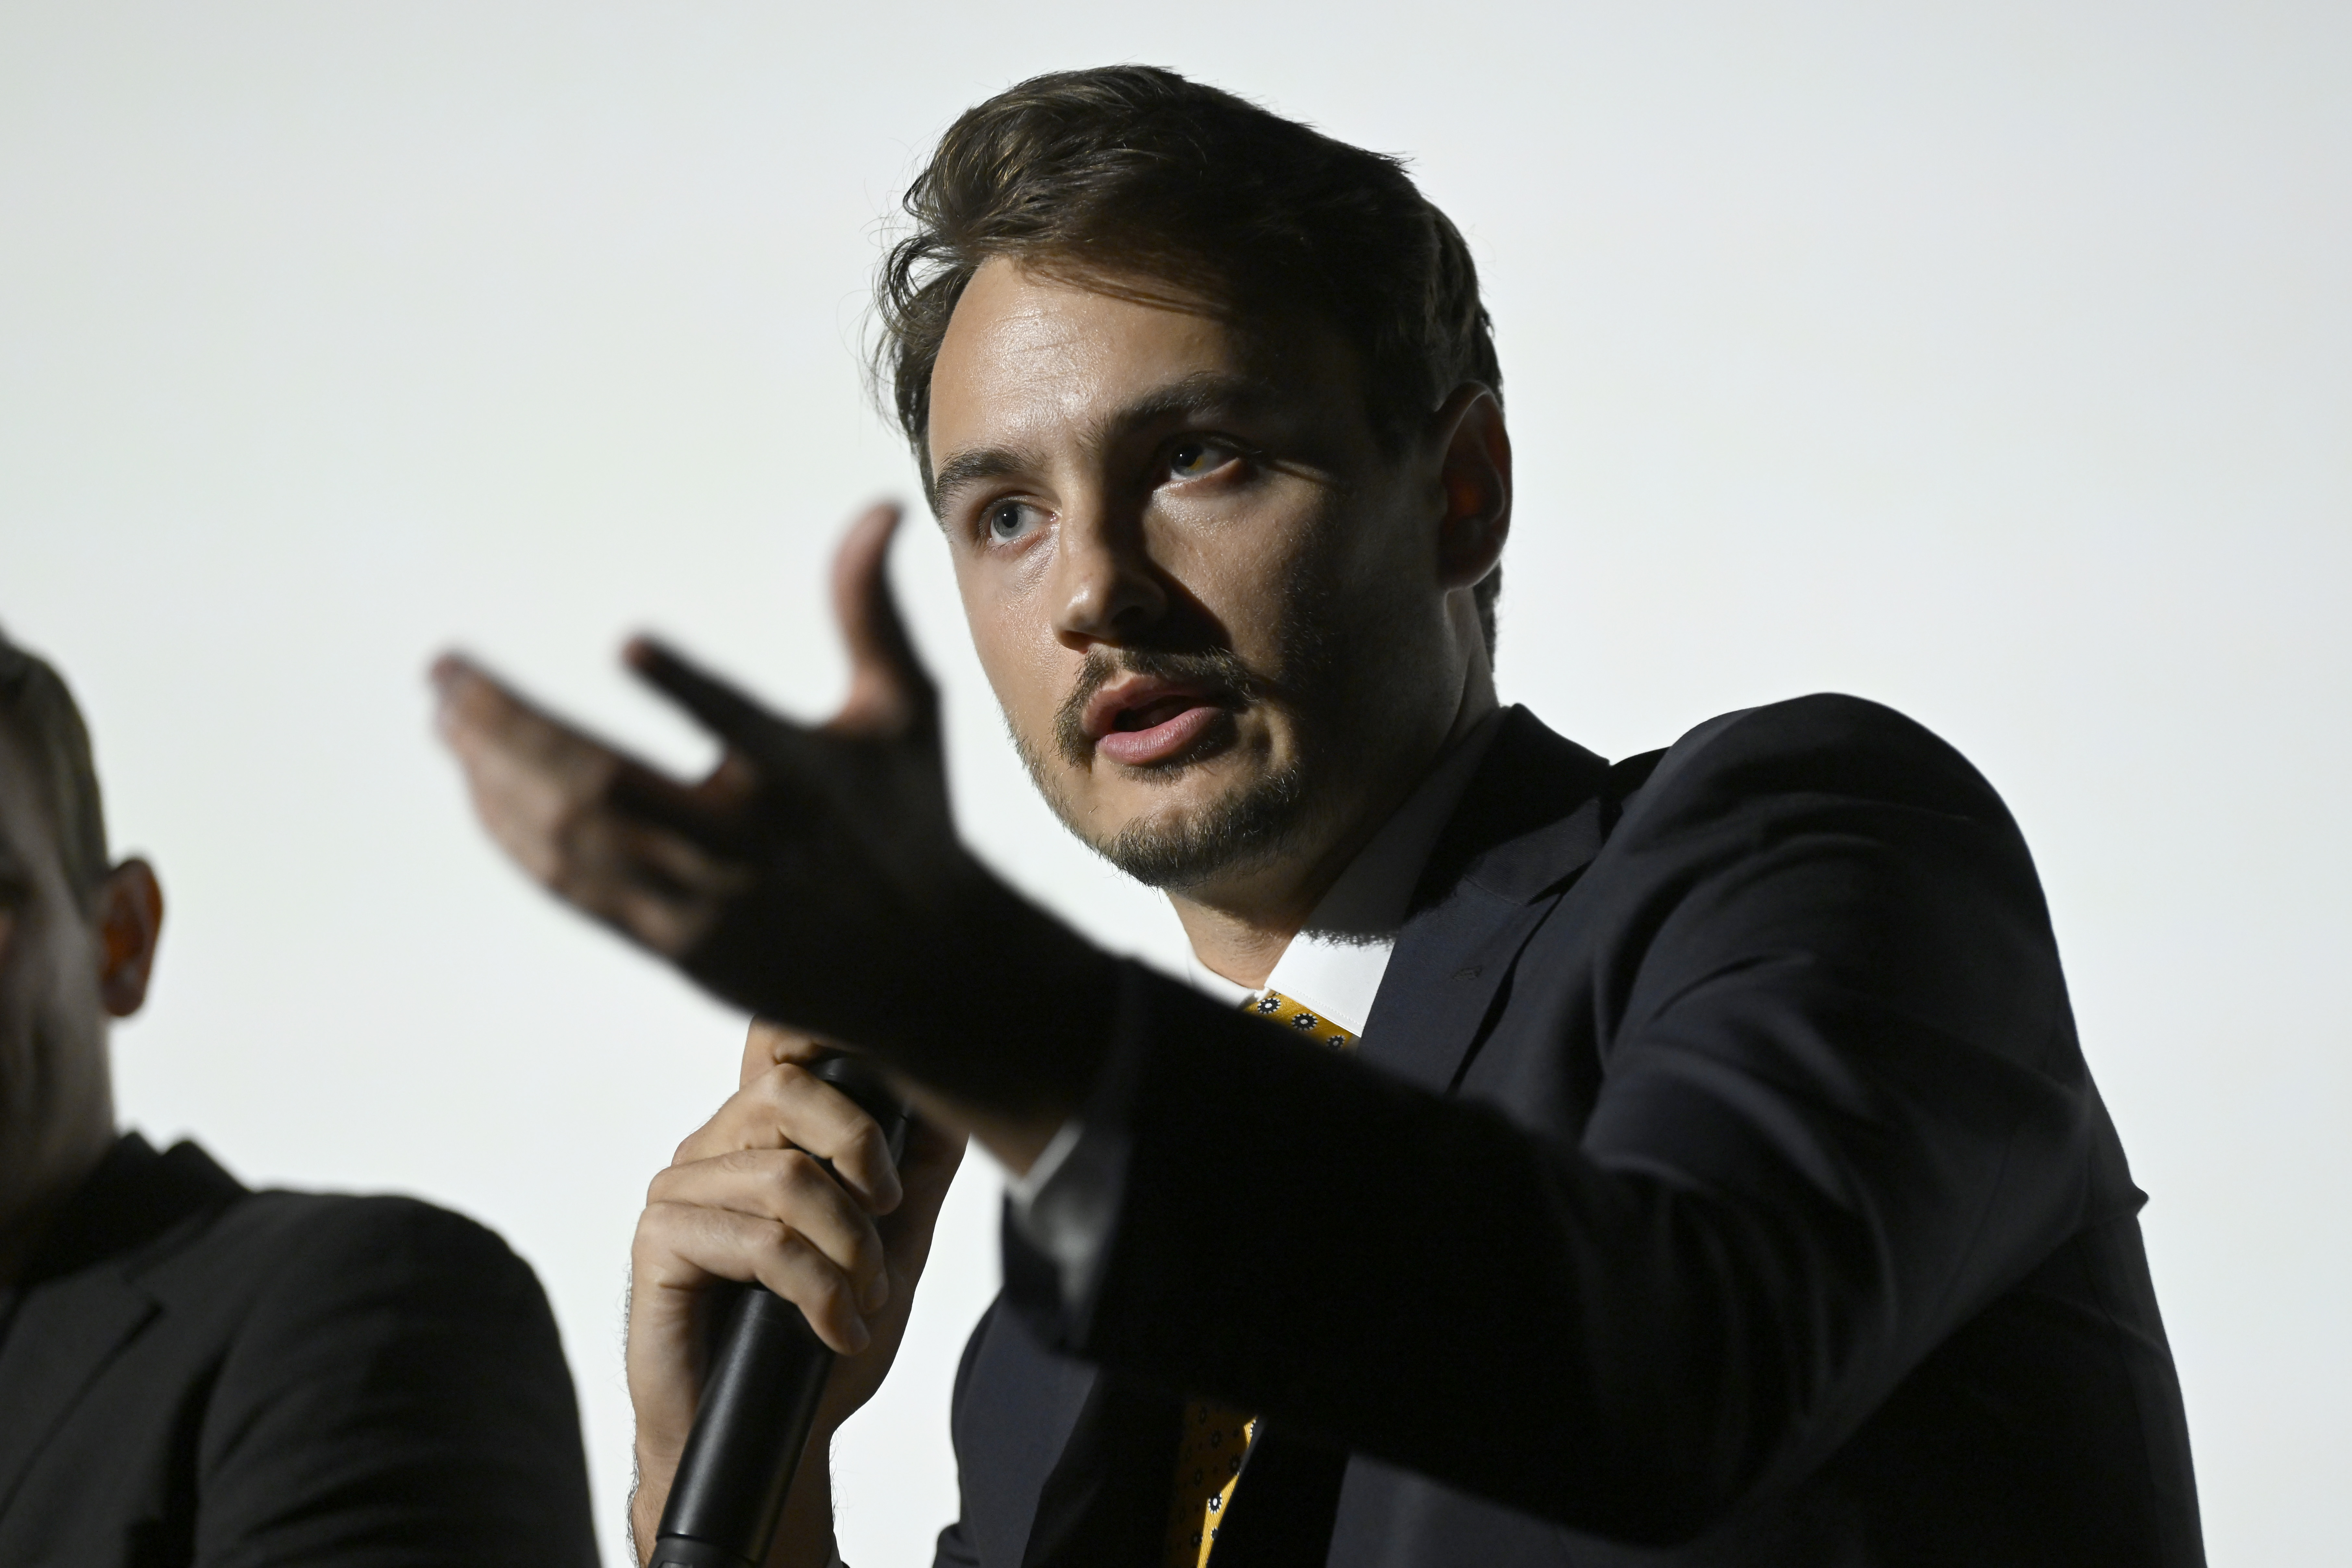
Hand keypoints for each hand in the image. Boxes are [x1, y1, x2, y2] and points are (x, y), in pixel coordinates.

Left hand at [430, 503, 1115, 1124]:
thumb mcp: (905, 711)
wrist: (919, 967)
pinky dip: (515, 834)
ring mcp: (704, 901)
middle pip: (611, 786)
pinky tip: (476, 783)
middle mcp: (749, 845)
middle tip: (448, 670)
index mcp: (808, 779)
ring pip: (575, 837)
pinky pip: (574, 888)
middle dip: (515, 725)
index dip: (691, 689)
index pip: (746, 725)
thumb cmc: (908, 817)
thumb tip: (877, 508)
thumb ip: (869, 612)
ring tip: (446, 713)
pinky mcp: (674, 943)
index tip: (629, 643)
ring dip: (497, 773)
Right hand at [626, 1021, 964, 1563]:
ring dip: (848, 1249)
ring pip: (785, 1175)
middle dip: (862, 1155)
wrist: (776, 1433)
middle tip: (889, 1221)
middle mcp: (713, 1147)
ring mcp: (678, 1191)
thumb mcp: (895, 1239)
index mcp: (761, 1132)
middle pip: (789, 1089)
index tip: (886, 1085)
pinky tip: (834, 1329)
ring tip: (863, 1299)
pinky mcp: (658, 1243)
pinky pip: (758, 1239)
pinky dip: (816, 1289)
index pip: (776, 1041)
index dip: (822, 1034)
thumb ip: (917, 1165)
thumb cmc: (824, 1335)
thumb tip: (950, 1093)